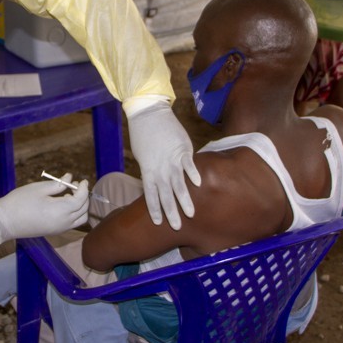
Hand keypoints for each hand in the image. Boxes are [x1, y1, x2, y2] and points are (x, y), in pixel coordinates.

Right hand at [0, 175, 88, 242]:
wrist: (5, 222)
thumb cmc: (20, 202)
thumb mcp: (39, 189)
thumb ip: (58, 184)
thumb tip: (70, 178)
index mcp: (61, 210)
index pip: (81, 199)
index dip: (83, 188)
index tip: (82, 180)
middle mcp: (64, 222)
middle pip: (83, 209)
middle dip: (83, 196)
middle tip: (75, 185)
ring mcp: (60, 229)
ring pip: (80, 219)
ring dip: (81, 207)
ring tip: (71, 195)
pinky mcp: (54, 232)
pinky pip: (73, 224)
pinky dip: (75, 214)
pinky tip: (65, 204)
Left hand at [126, 102, 199, 229]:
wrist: (149, 115)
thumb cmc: (144, 136)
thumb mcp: (143, 157)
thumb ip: (152, 171)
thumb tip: (159, 184)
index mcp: (148, 171)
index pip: (150, 195)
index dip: (154, 209)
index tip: (158, 223)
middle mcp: (160, 169)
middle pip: (165, 195)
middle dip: (171, 212)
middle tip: (176, 227)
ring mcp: (172, 160)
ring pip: (179, 184)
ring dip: (184, 200)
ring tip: (190, 213)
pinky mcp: (183, 149)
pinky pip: (189, 165)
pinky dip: (193, 174)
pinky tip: (199, 184)